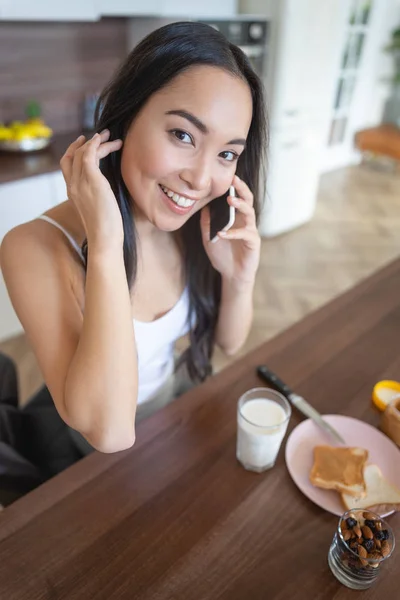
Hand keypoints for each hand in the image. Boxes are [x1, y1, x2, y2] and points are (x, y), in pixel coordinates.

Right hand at [60, 130, 123, 250]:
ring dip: (97, 142)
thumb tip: (107, 193)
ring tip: (112, 137)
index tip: (85, 142)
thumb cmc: (106, 230)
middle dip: (86, 142)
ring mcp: (81, 183)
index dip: (74, 150)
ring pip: (82, 153)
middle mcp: (73, 185)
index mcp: (72, 192)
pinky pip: (89, 155)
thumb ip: (97, 197)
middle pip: (72, 155)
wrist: (104, 238)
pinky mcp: (92, 181)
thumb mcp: (98, 210)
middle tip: (102, 135)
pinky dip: (95, 145)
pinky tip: (104, 141)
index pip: (67, 165)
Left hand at [200, 174, 260, 287]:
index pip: (237, 197)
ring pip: (250, 213)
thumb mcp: (209, 237)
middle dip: (242, 189)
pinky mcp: (253, 243)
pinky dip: (233, 233)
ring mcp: (250, 231)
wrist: (231, 275)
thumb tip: (202, 206)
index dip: (234, 187)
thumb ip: (207, 223)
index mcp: (236, 217)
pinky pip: (245, 234)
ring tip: (230, 201)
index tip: (227, 176)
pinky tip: (221, 233)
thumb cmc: (222, 255)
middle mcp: (245, 221)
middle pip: (248, 200)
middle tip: (234, 180)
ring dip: (240, 206)